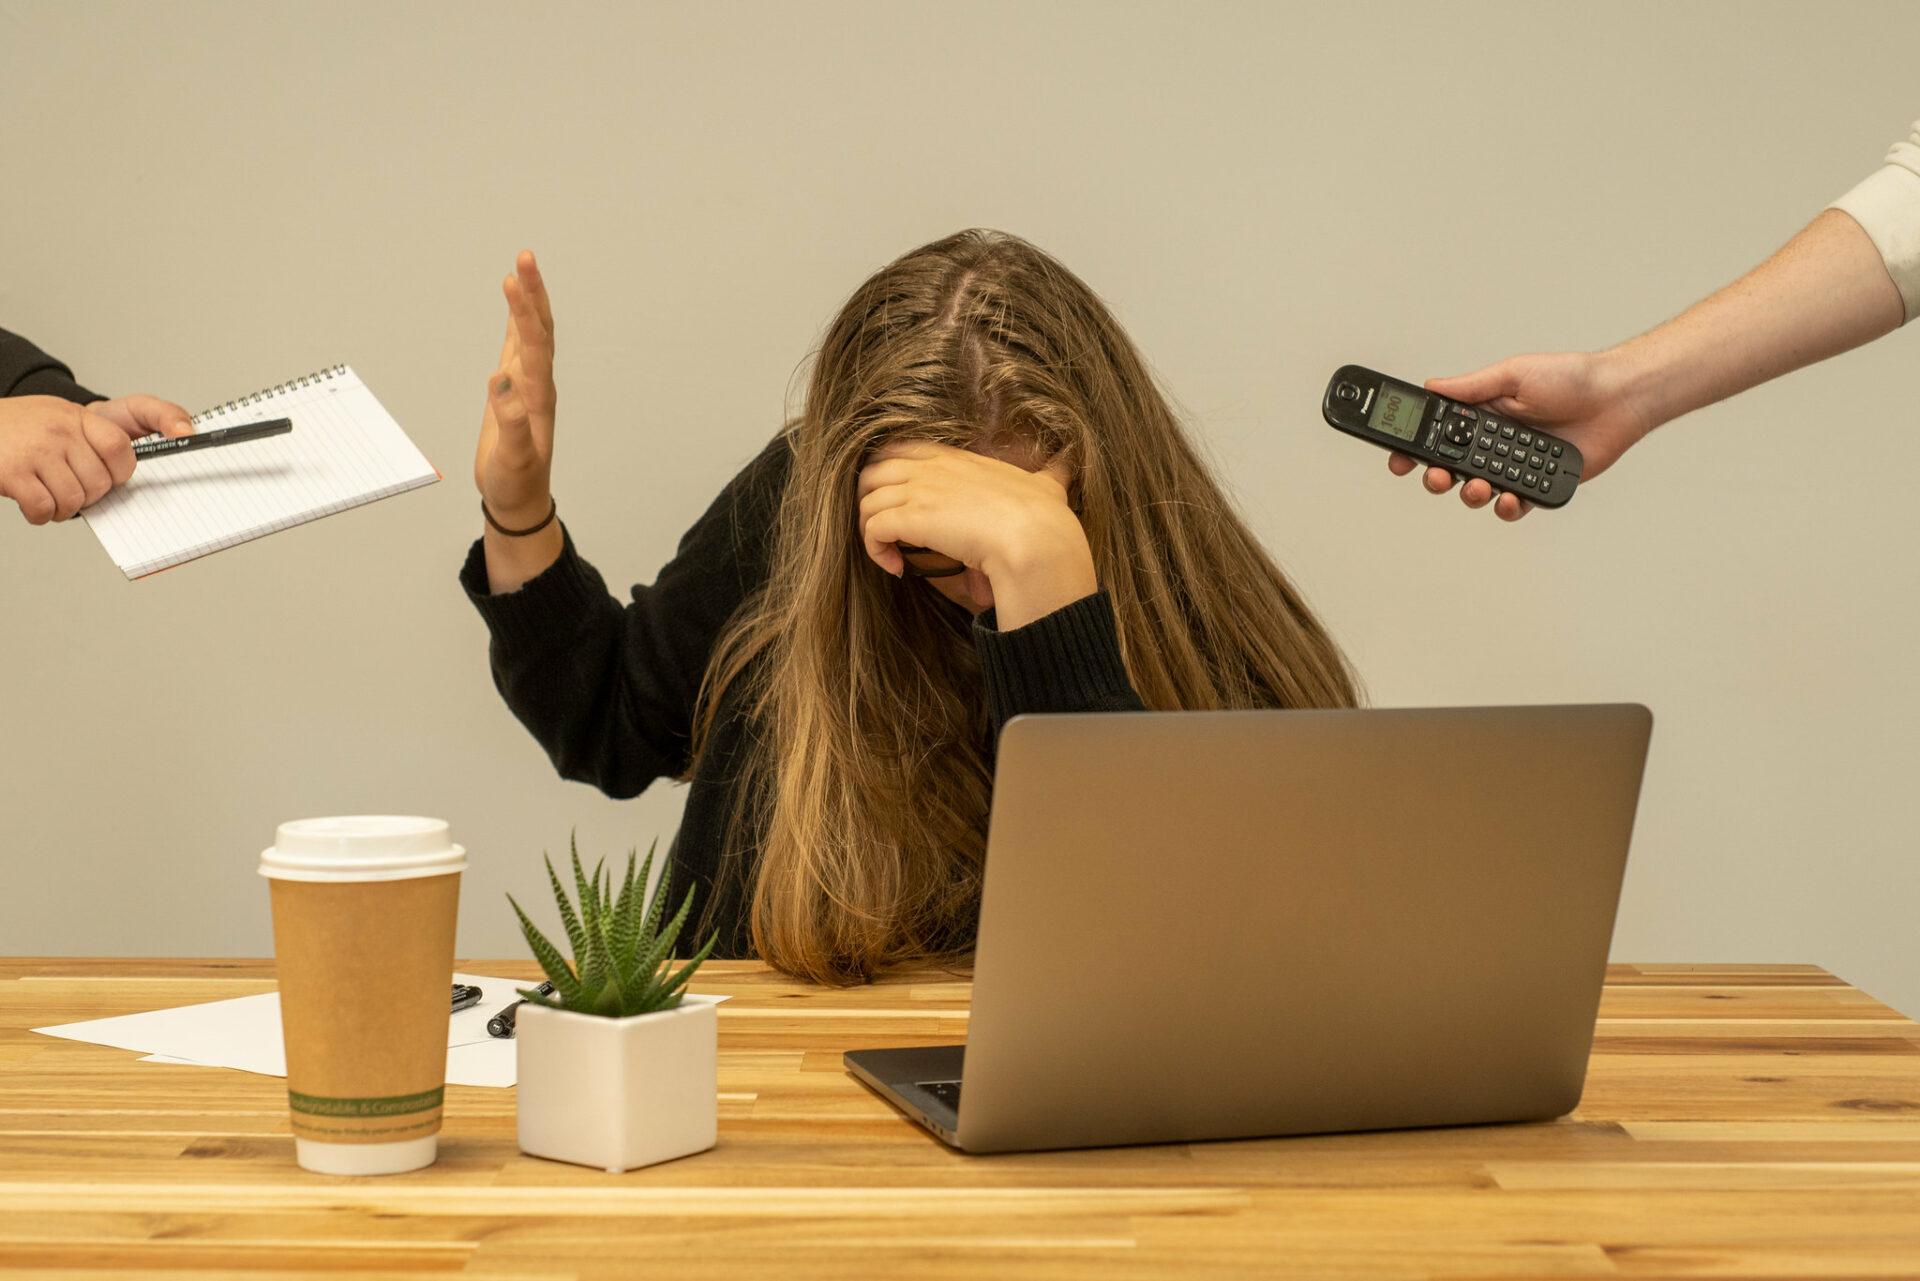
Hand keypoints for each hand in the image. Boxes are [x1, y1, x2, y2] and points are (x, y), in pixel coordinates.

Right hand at [0, 394, 190, 524]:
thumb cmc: (34, 427)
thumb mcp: (80, 413)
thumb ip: (144, 415)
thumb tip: (189, 431)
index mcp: (80, 417)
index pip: (121, 449)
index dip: (121, 473)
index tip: (112, 475)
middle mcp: (59, 430)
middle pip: (100, 484)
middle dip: (89, 495)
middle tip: (70, 484)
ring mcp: (35, 451)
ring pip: (74, 500)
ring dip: (64, 508)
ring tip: (50, 493)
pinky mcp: (12, 472)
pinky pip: (45, 509)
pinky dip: (42, 515)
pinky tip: (34, 503)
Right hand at [474, 250, 556, 526]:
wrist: (520, 499)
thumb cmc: (516, 481)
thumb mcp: (513, 458)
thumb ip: (510, 422)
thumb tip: (501, 382)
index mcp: (537, 395)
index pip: (533, 343)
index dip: (524, 311)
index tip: (513, 280)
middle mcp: (537, 384)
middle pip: (539, 329)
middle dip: (532, 292)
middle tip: (525, 255)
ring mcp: (527, 384)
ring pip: (531, 333)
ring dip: (528, 300)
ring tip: (521, 266)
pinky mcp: (515, 389)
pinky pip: (519, 346)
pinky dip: (518, 320)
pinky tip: (516, 303)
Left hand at [856, 440, 1095, 628]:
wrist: (1037, 539)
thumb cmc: (1044, 517)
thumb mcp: (1048, 486)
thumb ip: (1052, 472)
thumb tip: (1069, 463)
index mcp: (957, 458)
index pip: (901, 449)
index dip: (890, 477)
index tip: (902, 508)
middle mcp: (933, 468)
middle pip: (872, 470)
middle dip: (869, 501)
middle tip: (886, 533)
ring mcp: (920, 491)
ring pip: (866, 500)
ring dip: (869, 531)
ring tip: (890, 555)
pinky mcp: (911, 517)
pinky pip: (870, 528)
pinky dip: (874, 550)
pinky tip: (895, 567)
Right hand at [1387, 351, 1651, 520]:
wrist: (1618, 399)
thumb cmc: (1572, 378)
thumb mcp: (1514, 373)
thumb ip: (1471, 387)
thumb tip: (1431, 387)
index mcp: (1482, 413)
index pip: (1437, 433)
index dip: (1413, 447)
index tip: (1398, 459)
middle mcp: (1493, 441)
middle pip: (1450, 467)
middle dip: (1436, 476)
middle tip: (1439, 476)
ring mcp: (1513, 465)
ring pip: (1477, 490)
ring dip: (1471, 492)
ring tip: (1480, 486)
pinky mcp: (1537, 485)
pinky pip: (1514, 505)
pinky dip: (1507, 507)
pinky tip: (1509, 500)